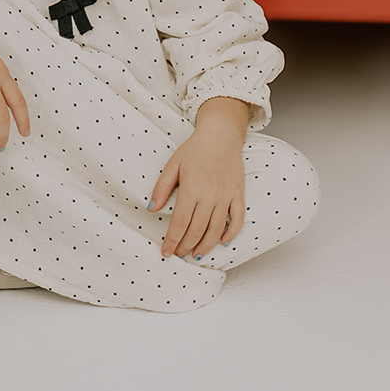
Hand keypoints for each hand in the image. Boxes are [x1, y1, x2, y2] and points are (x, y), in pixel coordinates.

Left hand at [151, 97, 247, 259]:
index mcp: (191, 189)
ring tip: (196, 255)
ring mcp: (226, 196)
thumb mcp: (172, 165)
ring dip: (206, 245)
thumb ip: (161, 188)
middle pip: (197, 230)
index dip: (172, 240)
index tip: (166, 252)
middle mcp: (210, 196)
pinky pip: (237, 219)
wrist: (220, 136)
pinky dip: (231, 233)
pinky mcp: (238, 195)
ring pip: (216, 229)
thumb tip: (151, 208)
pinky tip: (223, 242)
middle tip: (179, 254)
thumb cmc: (194, 150)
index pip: (180, 223)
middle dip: (186, 246)